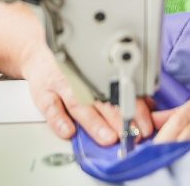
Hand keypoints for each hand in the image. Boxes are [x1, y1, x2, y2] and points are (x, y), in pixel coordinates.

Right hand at [21, 42, 153, 144]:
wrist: (40, 53)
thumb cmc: (73, 65)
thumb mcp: (97, 71)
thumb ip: (122, 88)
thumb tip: (149, 106)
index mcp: (96, 73)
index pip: (120, 91)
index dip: (134, 107)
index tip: (144, 123)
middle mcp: (81, 78)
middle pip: (102, 99)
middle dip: (118, 118)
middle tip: (131, 133)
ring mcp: (61, 85)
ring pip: (79, 104)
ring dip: (94, 122)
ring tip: (108, 136)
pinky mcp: (43, 93)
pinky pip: (50, 107)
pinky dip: (58, 120)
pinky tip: (68, 131)